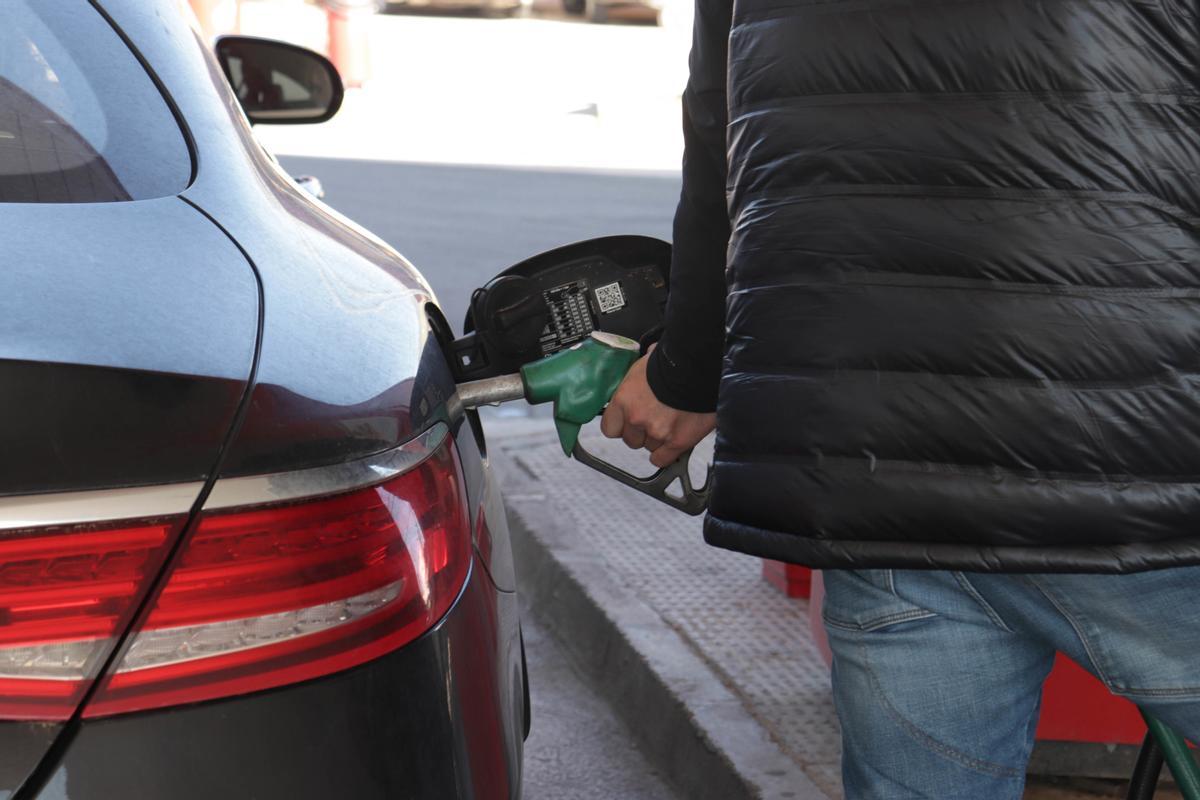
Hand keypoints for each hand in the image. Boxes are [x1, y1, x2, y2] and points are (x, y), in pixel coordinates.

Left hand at [600, 349, 716, 468]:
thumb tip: (640, 373)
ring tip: (671, 423)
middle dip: (641, 433)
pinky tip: (672, 442)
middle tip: (655, 420)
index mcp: (624, 399)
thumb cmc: (674, 361)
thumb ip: (637, 380)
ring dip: (658, 439)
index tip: (628, 422)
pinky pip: (662, 459)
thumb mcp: (644, 365)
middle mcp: (637, 419)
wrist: (700, 367)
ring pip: (649, 447)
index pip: (610, 428)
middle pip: (631, 440)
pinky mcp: (677, 441)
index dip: (621, 426)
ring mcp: (657, 432)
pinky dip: (666, 454)